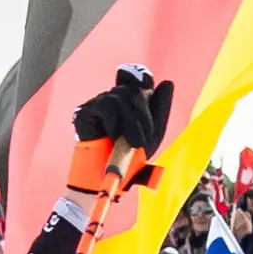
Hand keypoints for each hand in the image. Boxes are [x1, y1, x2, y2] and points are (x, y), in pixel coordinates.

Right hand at [66, 71, 174, 194]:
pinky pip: (105, 106)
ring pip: (120, 98)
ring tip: (132, 144)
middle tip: (143, 140)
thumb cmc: (131, 157)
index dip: (141, 75)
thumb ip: (161, 109)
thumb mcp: (153, 134)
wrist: (108, 178)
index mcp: (132, 101)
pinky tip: (113, 136)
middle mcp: (115, 97)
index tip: (146, 84)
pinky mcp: (85, 111)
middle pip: (134, 90)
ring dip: (131, 124)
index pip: (138, 77)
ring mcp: (99, 102)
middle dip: (144, 116)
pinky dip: (114, 122)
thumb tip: (167, 83)